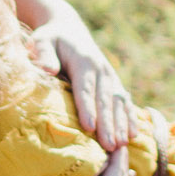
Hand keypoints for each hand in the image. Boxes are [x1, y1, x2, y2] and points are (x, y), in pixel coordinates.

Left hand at [30, 14, 135, 150]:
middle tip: (109, 146)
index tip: (89, 127)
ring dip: (121, 125)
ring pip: (118, 103)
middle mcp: (101, 69)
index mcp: (83, 61)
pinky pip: (124, 102)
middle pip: (104, 100)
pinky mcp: (114, 83)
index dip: (88, 108)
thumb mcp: (42, 41)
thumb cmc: (50, 39)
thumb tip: (49, 70)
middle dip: (108, 124)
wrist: (68, 29)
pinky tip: (132, 136)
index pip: (85, 88)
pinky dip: (130, 118)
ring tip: (120, 146)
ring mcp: (110, 76)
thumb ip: (44, 54)